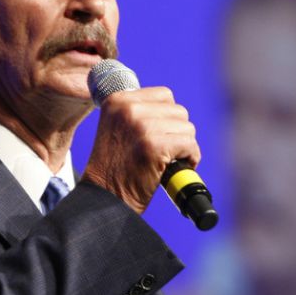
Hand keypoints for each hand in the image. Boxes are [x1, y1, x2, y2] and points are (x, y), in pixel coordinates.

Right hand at [82, 87, 200, 213]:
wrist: (105, 199)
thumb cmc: (115, 167)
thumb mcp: (117, 127)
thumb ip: (138, 111)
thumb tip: (171, 106)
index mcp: (117, 100)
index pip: (164, 95)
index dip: (166, 118)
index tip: (156, 137)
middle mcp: (128, 108)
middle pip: (178, 111)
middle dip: (176, 133)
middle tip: (162, 152)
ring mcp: (141, 126)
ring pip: (187, 128)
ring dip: (183, 146)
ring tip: (165, 161)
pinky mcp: (154, 145)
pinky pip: (190, 145)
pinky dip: (190, 158)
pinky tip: (172, 168)